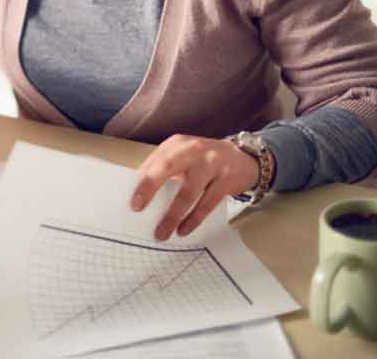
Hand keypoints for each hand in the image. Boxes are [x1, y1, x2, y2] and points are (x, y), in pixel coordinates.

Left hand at [129, 134, 261, 239]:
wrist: (244, 158)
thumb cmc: (204, 160)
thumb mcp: (183, 156)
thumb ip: (163, 168)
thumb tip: (140, 191)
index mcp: (178, 143)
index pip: (155, 161)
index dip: (142, 180)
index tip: (133, 201)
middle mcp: (193, 150)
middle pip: (168, 168)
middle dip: (150, 188)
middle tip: (138, 209)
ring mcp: (212, 164)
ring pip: (188, 192)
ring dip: (173, 215)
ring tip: (162, 232)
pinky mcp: (226, 180)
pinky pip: (207, 204)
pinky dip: (194, 219)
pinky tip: (184, 230)